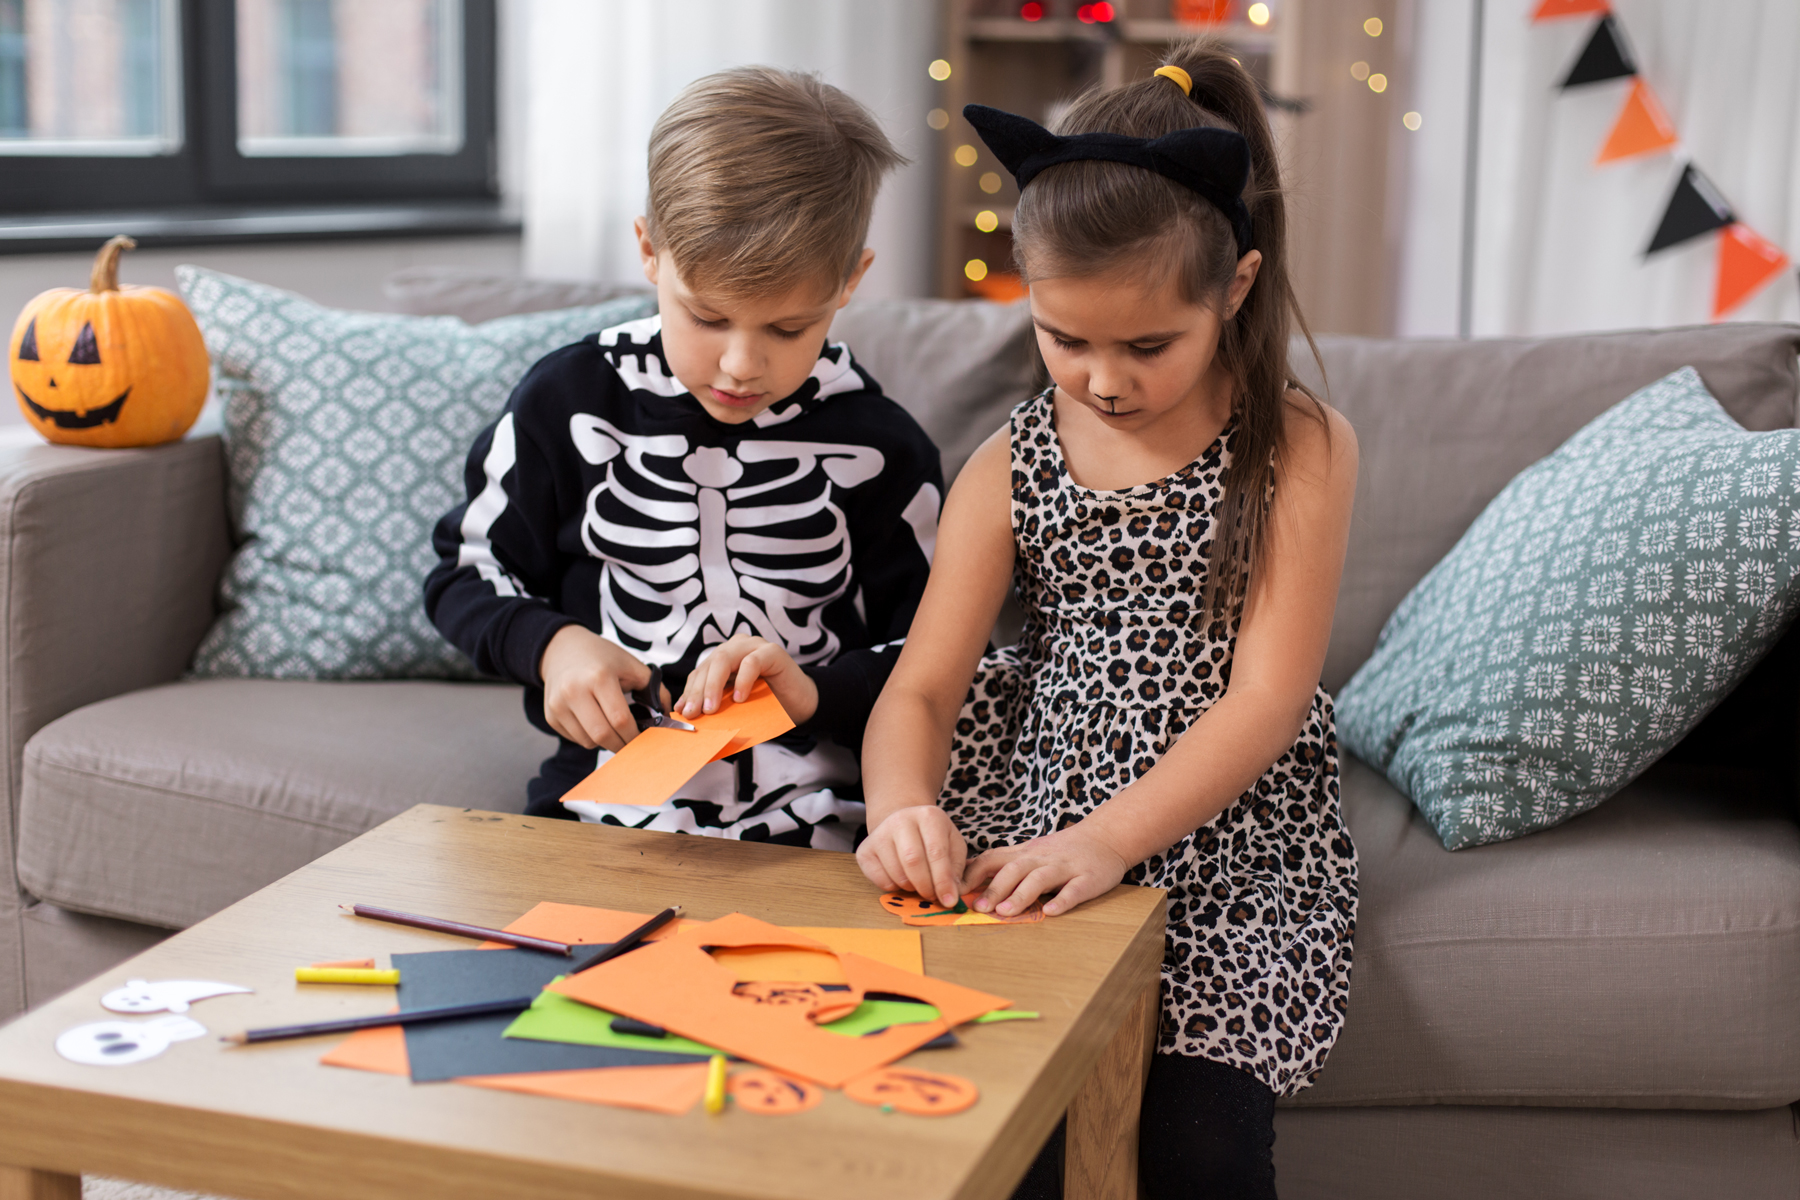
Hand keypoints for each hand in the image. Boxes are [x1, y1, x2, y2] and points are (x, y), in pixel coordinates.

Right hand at [539, 625, 652, 751]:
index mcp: (599, 677)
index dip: (635, 735)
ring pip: (588, 741)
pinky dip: (589, 737)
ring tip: (612, 727)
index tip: (644, 739)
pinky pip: (575, 738)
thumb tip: (667, 716)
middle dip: (621, 745)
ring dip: (605, 742)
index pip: (620, 720)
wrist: (562, 649)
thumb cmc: (602, 658)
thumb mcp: (631, 665)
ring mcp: (558, 705)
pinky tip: (594, 721)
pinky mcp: (550, 715)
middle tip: (632, 743)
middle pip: (602, 735)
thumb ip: (654, 689)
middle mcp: (574, 691)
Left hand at [676, 633, 818, 724]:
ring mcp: (754, 646)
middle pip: (709, 664)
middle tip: (694, 713)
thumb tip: (691, 716)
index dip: (690, 691)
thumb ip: (718, 704)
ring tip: (711, 709)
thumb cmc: (767, 704)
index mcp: (725, 657)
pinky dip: (743, 680)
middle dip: (698, 690)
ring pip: (725, 659)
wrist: (800, 703)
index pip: (701, 671)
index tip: (682, 711)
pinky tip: (739, 698)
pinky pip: (752, 662)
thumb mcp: (736, 705)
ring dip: (714, 685)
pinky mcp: (772, 651)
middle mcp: (737, 647)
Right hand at [856, 805, 967, 909]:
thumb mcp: (952, 845)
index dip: (943, 881)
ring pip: (896, 873)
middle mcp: (901, 820)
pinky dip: (893, 888)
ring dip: (911, 888)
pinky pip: (880, 879)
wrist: (903, 825)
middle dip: (926, 886)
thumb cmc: (932, 838)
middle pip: (913, 861)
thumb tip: (951, 895)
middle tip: (932, 896)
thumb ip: (956, 869)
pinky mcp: (865, 850)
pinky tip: (901, 879)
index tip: (949, 901)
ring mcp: (880, 834)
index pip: (936, 852)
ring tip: (918, 884)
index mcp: (929, 816)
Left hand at [964, 825, 1129, 917]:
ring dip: (1021, 895)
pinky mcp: (1087, 878)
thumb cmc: (1062, 851)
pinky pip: (1074, 890)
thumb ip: (1004, 866)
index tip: (955, 889)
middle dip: (994, 888)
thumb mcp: (1030, 853)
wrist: (1105, 837)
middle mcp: (1041, 859)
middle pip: (1014, 869)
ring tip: (1005, 912)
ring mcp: (1065, 868)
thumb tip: (967, 881)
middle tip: (978, 907)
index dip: (973, 873)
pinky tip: (1051, 912)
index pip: (993, 859)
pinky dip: (1062, 900)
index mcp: (1025, 854)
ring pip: (1040, 878)